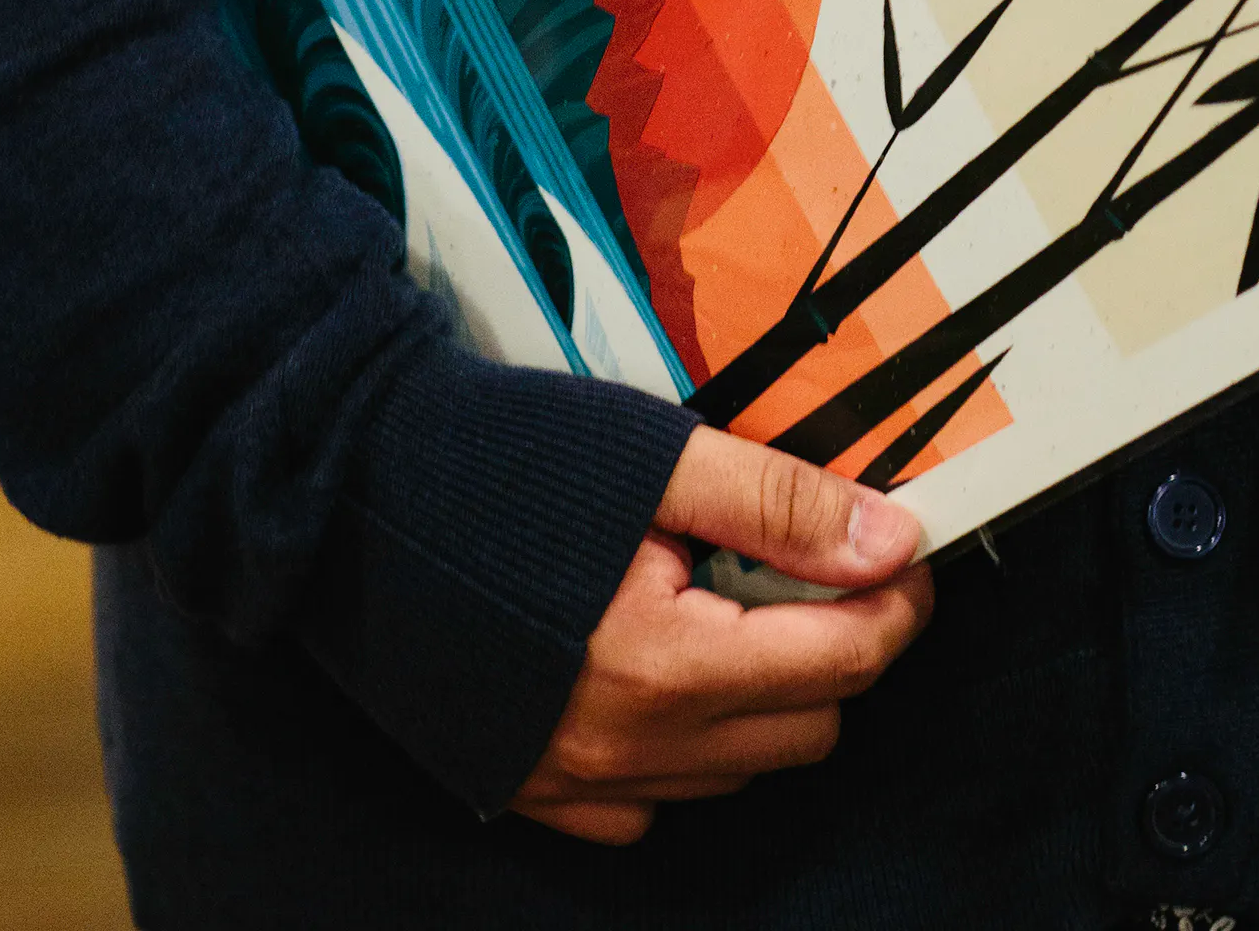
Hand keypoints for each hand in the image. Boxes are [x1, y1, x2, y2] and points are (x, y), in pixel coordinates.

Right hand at [510, 425, 933, 844]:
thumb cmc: (505, 460)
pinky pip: (654, 802)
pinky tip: (661, 664)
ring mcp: (571, 781)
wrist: (352, 489)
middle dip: (839, 646)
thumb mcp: (656, 457)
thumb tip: (894, 542)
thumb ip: (779, 504)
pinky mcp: (528, 786)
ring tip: (727, 599)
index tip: (905, 552)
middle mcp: (624, 748)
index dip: (899, 602)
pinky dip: (687, 742)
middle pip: (807, 726)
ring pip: (739, 767)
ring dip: (766, 691)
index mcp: (664, 663)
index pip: (844, 661)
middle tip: (809, 563)